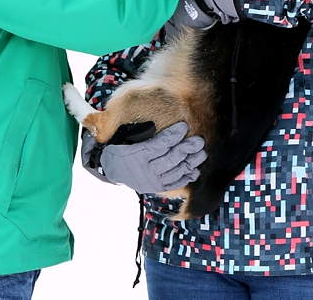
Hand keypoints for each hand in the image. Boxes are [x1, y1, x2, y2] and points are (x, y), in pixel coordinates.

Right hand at [81, 122, 206, 193]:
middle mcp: (144, 170)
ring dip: (190, 163)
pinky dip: (185, 178)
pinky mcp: (155, 188)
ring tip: (201, 154)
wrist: (111, 169)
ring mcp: (150, 181)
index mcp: (137, 155)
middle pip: (171, 158)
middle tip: (199, 141)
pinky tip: (194, 171)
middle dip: (187, 148)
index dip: (173, 135)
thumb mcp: (125, 135)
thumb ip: (141, 131)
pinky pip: (173, 184)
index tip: (184, 126)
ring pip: (175, 172)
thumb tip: (155, 125)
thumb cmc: (120, 147)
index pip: (159, 144)